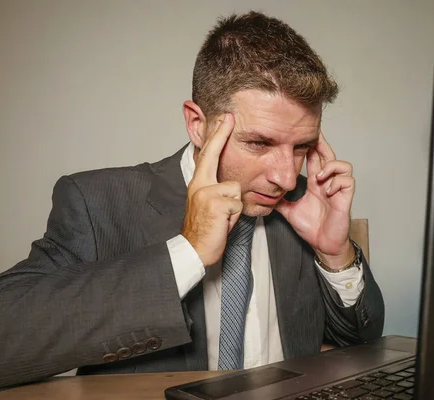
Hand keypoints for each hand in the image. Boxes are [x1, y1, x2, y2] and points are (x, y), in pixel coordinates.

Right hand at [181, 113, 242, 266]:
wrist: (195, 249)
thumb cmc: (207, 227)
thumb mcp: (210, 203)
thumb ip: (217, 187)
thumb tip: (231, 180)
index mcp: (198, 182)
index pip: (207, 154)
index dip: (216, 135)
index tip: (224, 118)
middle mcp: (199, 184)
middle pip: (213, 155)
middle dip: (221, 134)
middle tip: (228, 116)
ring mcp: (206, 193)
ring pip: (235, 188)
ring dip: (235, 205)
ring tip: (225, 216)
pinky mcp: (215, 203)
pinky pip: (237, 203)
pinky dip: (235, 215)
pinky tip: (224, 222)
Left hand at [275, 132, 355, 268]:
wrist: (322, 244)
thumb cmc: (311, 227)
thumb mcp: (289, 211)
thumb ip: (279, 201)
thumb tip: (263, 195)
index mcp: (315, 183)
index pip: (315, 158)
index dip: (311, 146)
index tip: (302, 136)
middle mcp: (327, 183)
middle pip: (329, 156)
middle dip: (323, 145)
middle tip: (314, 137)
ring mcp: (337, 190)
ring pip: (343, 166)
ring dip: (330, 167)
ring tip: (317, 177)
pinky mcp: (345, 199)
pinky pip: (348, 181)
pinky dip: (336, 182)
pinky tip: (326, 190)